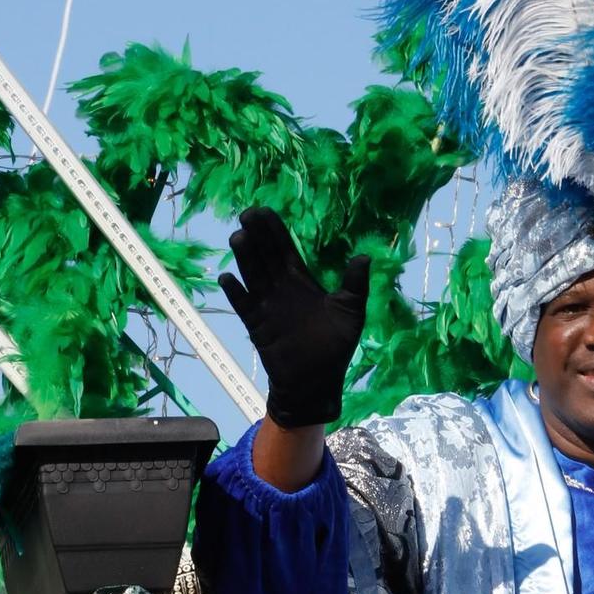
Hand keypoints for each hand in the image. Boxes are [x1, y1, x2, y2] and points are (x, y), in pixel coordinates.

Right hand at [219, 208, 370, 428]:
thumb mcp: (351, 311)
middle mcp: (280, 288)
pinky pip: (243, 306)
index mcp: (301, 281)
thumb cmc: (335, 347)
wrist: (317, 383)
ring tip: (238, 238)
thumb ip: (355, 284)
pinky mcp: (257, 325)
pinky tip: (228, 279)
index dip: (274, 229)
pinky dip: (236, 294)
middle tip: (247, 214)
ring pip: (253, 274)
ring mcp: (267, 305)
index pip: (284, 248)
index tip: (264, 210)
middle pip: (265, 254)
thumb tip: (366, 256)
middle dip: (256, 234)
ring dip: (245, 257)